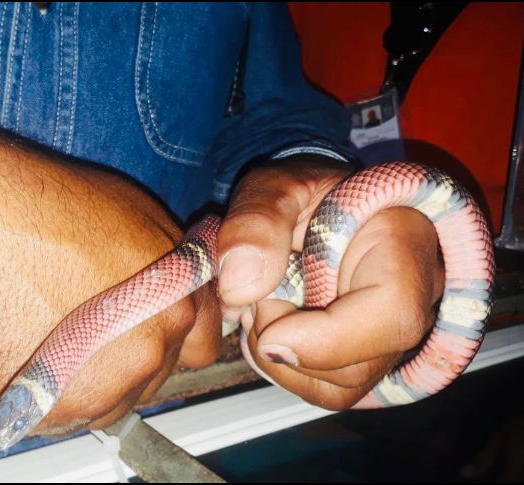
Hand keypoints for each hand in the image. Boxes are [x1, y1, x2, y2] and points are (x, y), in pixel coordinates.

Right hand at [0, 120, 220, 433]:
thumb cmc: (33, 205)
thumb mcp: (128, 212)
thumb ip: (167, 261)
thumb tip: (176, 278)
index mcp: (178, 296)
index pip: (207, 338)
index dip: (177, 327)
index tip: (154, 321)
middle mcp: (154, 345)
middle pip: (160, 370)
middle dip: (135, 351)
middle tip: (93, 324)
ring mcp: (108, 383)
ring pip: (116, 399)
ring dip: (96, 378)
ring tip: (54, 338)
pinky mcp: (58, 409)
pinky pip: (70, 415)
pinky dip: (55, 394)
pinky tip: (29, 354)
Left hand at [217, 156, 443, 409]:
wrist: (319, 206)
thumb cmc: (306, 192)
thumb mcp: (274, 186)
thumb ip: (256, 221)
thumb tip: (240, 287)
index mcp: (404, 243)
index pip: (392, 312)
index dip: (326, 337)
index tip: (265, 324)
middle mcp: (415, 300)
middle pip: (360, 364)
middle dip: (285, 340)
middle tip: (256, 294)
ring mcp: (393, 336)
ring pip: (340, 386)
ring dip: (278, 356)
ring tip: (262, 304)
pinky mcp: (367, 358)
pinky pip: (327, 390)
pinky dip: (282, 368)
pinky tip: (269, 326)